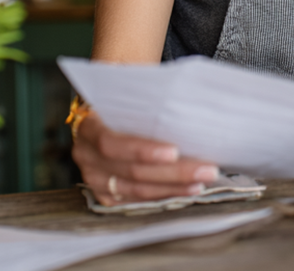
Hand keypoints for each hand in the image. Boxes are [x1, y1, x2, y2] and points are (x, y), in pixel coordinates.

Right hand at [72, 112, 219, 205]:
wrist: (104, 114)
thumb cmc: (122, 101)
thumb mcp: (127, 92)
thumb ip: (147, 98)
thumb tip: (189, 102)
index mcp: (88, 127)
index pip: (111, 143)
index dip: (142, 150)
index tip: (175, 151)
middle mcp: (86, 157)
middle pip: (132, 172)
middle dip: (174, 173)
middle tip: (207, 169)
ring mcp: (94, 179)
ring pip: (137, 190)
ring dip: (174, 188)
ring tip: (202, 180)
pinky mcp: (105, 196)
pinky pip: (136, 202)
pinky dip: (163, 196)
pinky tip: (185, 191)